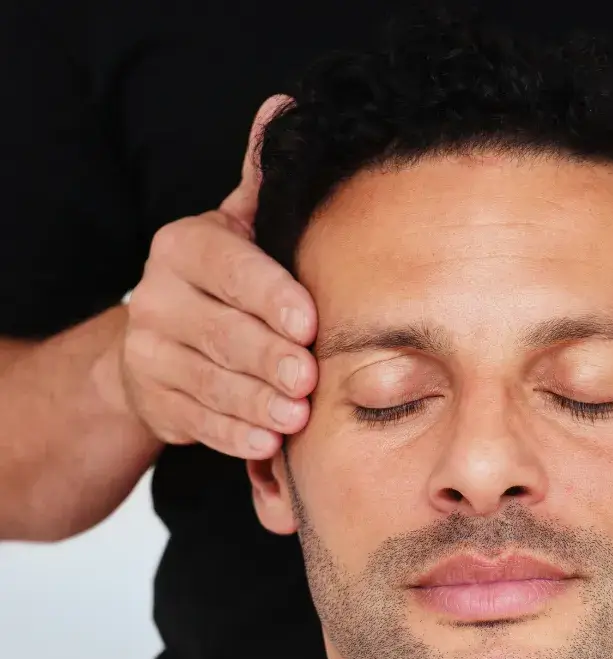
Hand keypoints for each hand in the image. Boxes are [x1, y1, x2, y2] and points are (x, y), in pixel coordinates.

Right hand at [121, 95, 317, 457]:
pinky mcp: (154, 399)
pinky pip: (198, 420)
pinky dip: (234, 434)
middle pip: (223, 331)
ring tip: (296, 417)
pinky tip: (266, 444)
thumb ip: (264, 186)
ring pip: (211, 381)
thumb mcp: (242, 231)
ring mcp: (151, 352)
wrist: (163, 340)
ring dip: (257, 402)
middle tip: (309, 380)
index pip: (229, 269)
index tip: (309, 323)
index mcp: (185, 247)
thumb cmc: (225, 281)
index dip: (270, 297)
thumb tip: (286, 109)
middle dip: (269, 358)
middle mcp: (159, 297)